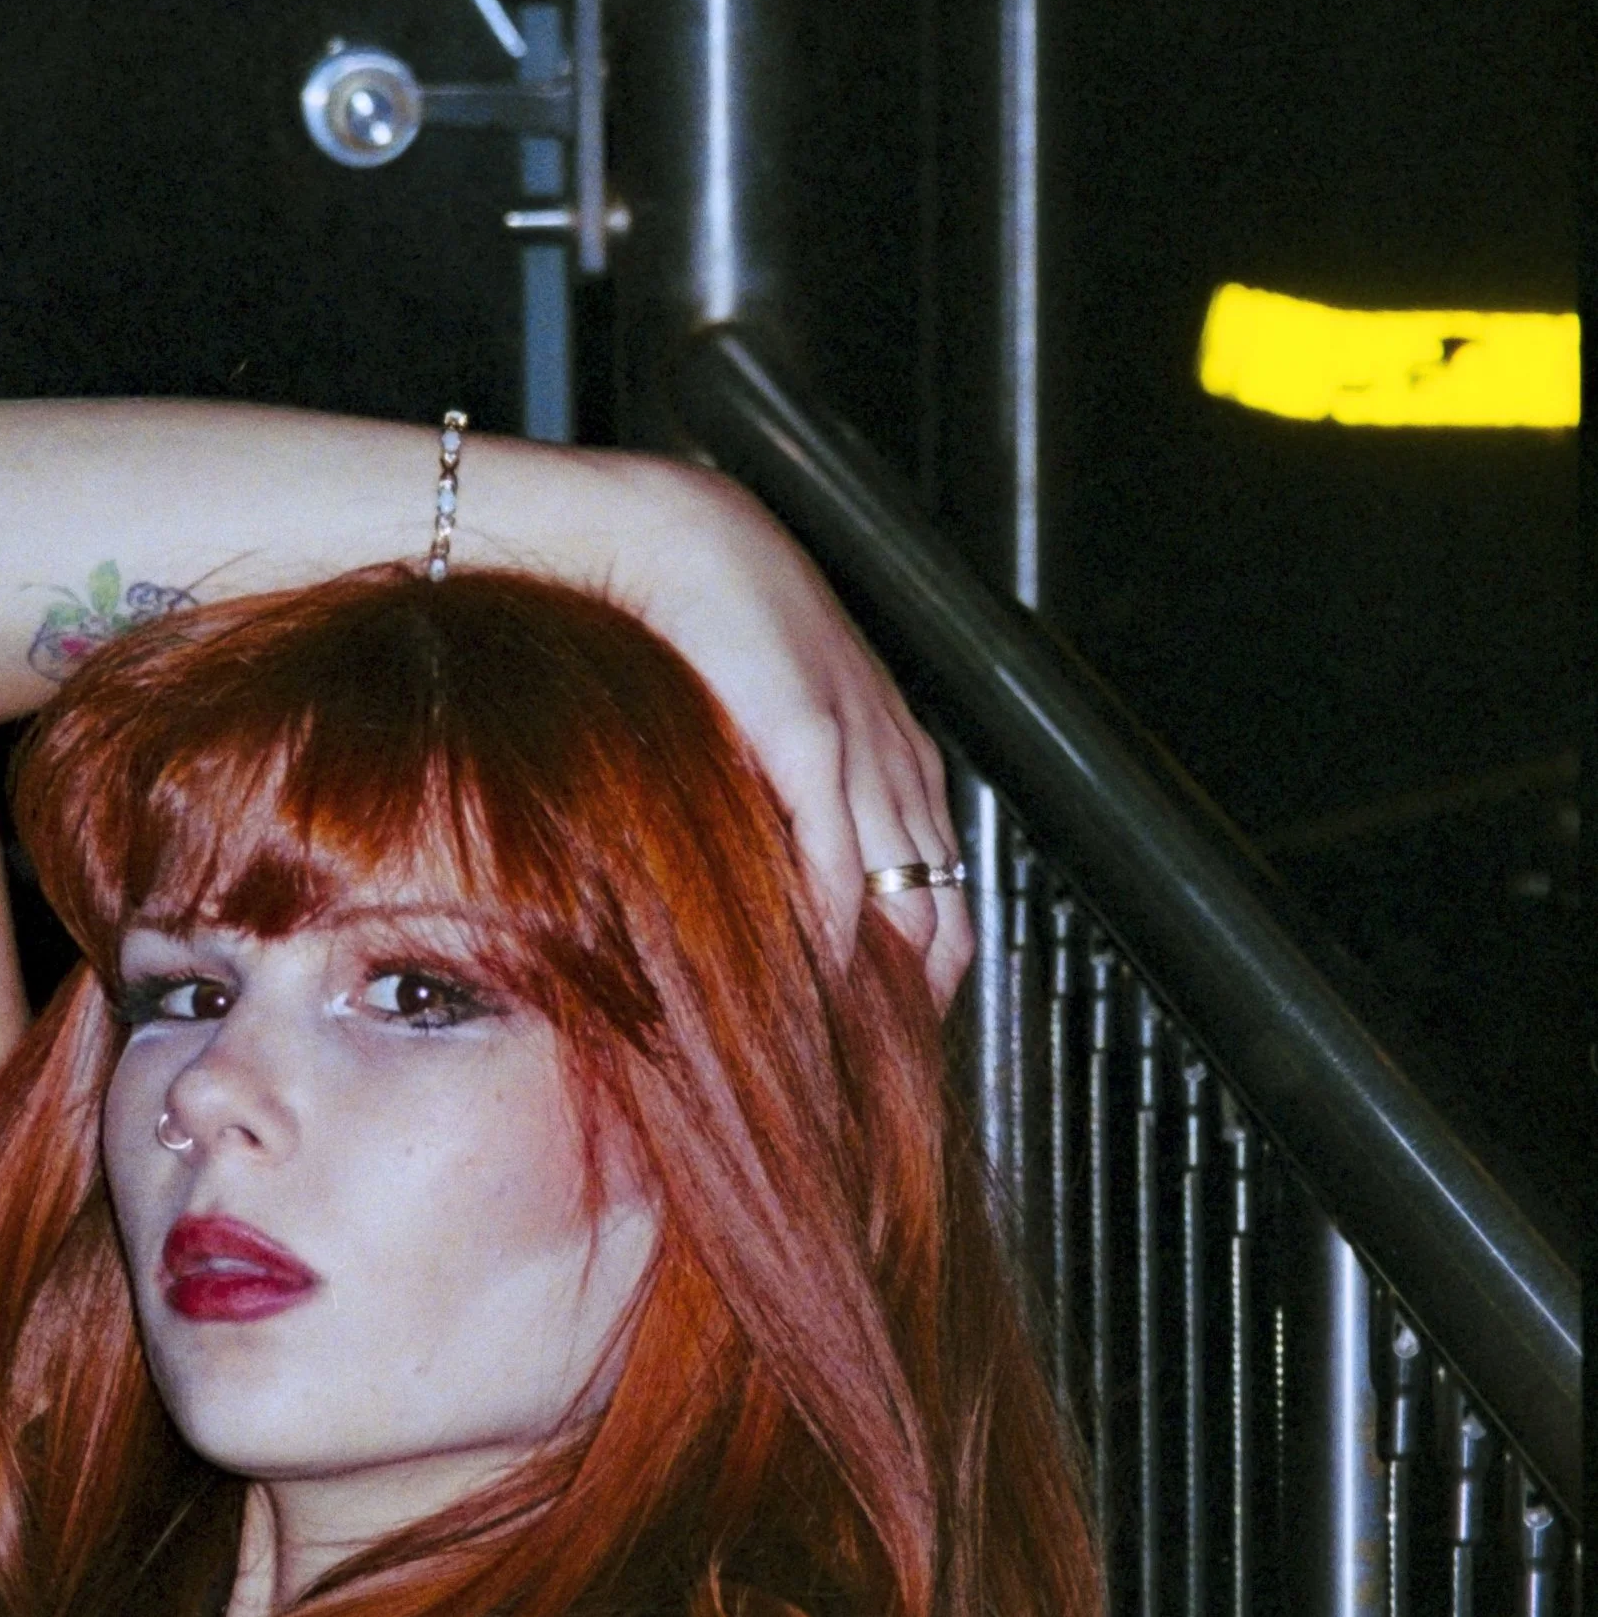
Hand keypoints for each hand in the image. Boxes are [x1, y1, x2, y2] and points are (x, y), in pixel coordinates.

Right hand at [628, 466, 972, 1007]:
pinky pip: (837, 856)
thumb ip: (789, 812)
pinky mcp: (810, 740)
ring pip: (903, 897)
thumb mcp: (769, 735)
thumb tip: (777, 904)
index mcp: (896, 763)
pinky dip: (835, 926)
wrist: (676, 541)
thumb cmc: (711, 634)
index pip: (940, 895)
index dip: (928, 978)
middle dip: (917, 1002)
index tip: (894, 1042)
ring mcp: (860, 755)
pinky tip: (820, 973)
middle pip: (940, 913)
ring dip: (880, 983)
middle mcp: (896, 766)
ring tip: (848, 1051)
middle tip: (877, 1076)